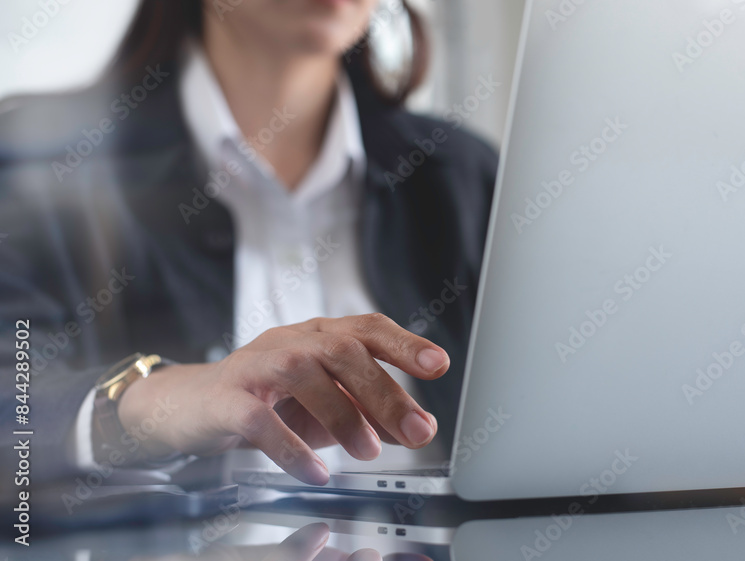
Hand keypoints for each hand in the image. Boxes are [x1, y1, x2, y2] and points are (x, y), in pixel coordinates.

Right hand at [115, 314, 449, 483]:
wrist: (188, 406)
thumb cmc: (267, 399)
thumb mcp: (323, 404)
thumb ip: (368, 412)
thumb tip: (415, 428)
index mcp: (320, 336)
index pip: (367, 328)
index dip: (404, 344)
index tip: (438, 364)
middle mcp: (291, 342)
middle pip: (343, 351)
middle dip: (385, 392)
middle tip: (418, 430)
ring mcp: (256, 367)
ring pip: (304, 374)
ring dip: (343, 416)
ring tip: (369, 451)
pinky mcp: (226, 400)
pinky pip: (260, 419)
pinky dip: (291, 447)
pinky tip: (315, 471)